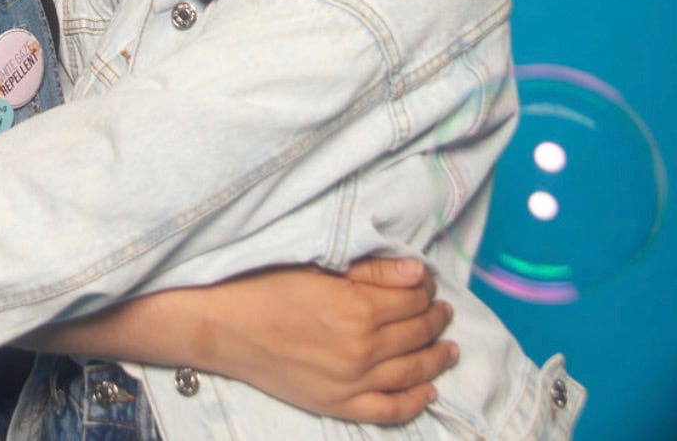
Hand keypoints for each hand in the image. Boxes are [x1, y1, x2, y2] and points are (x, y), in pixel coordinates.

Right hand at [199, 258, 456, 423]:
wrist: (226, 326)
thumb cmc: (267, 286)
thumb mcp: (317, 266)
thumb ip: (371, 271)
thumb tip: (417, 271)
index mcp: (358, 308)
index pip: (412, 299)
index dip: (425, 288)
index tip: (427, 283)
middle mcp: (364, 349)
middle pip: (417, 334)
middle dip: (435, 320)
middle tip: (443, 311)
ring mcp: (353, 382)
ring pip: (412, 373)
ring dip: (436, 359)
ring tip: (449, 348)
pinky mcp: (339, 405)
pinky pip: (390, 410)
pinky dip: (414, 402)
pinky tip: (427, 391)